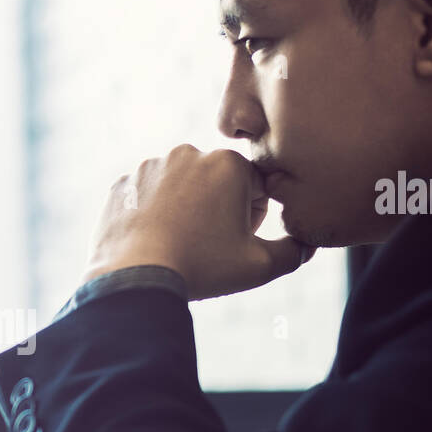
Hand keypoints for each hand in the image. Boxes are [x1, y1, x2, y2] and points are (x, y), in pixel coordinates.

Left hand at [82, 145, 313, 299]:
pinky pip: (145, 196)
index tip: (234, 240)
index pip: (256, 188)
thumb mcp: (259, 266)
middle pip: (217, 182)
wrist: (135, 278)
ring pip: (179, 187)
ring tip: (177, 242)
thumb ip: (294, 252)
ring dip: (184, 208)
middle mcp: (189, 153)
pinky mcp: (123, 184)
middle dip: (218, 209)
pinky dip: (151, 214)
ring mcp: (150, 166)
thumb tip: (307, 243)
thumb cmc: (201, 268)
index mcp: (229, 164)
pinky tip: (151, 239)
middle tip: (206, 244)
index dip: (252, 218)